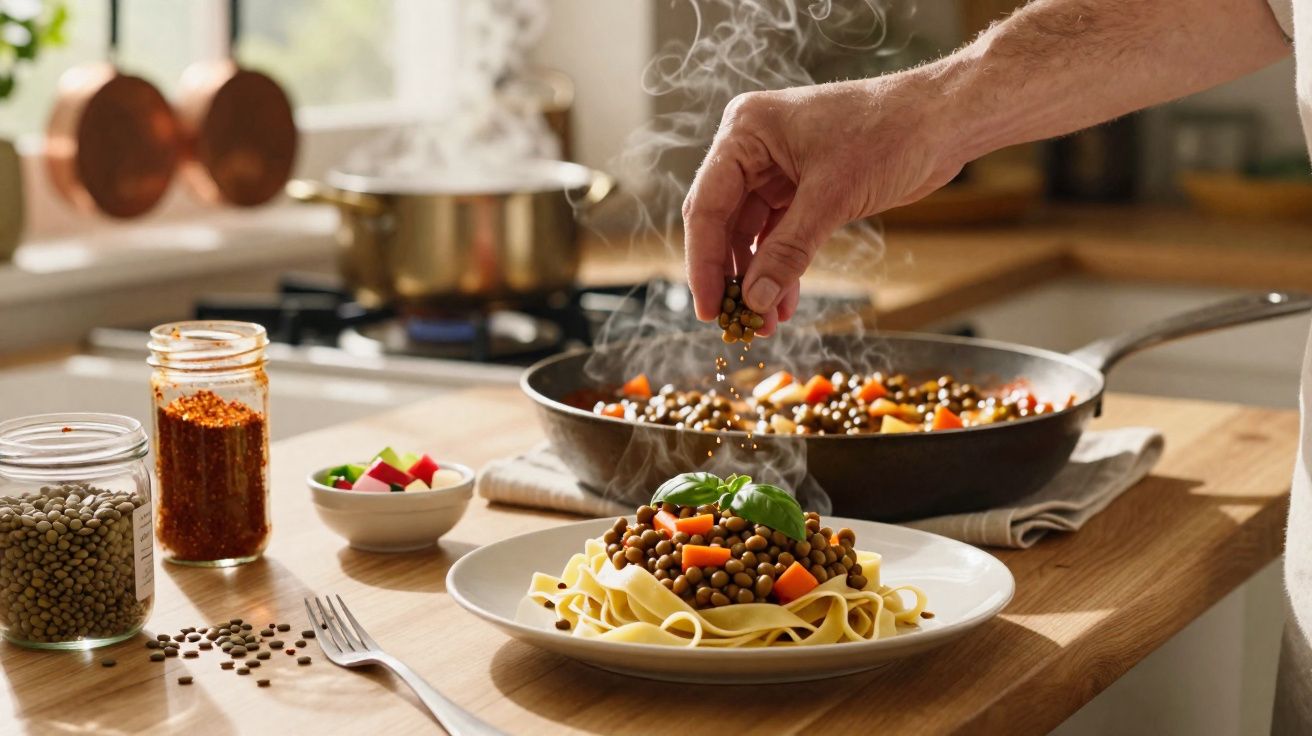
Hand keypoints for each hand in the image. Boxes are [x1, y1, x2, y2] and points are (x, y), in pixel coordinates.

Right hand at [682, 72, 963, 330]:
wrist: (943, 120)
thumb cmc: (890, 133)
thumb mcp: (833, 197)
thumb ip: (789, 251)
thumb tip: (754, 300)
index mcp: (745, 131)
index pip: (707, 205)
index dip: (704, 262)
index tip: (707, 309)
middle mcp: (752, 147)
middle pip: (723, 223)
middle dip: (732, 276)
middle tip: (734, 322)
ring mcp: (775, 168)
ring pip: (751, 235)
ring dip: (758, 279)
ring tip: (764, 322)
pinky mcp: (801, 187)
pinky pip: (779, 235)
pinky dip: (781, 267)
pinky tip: (783, 302)